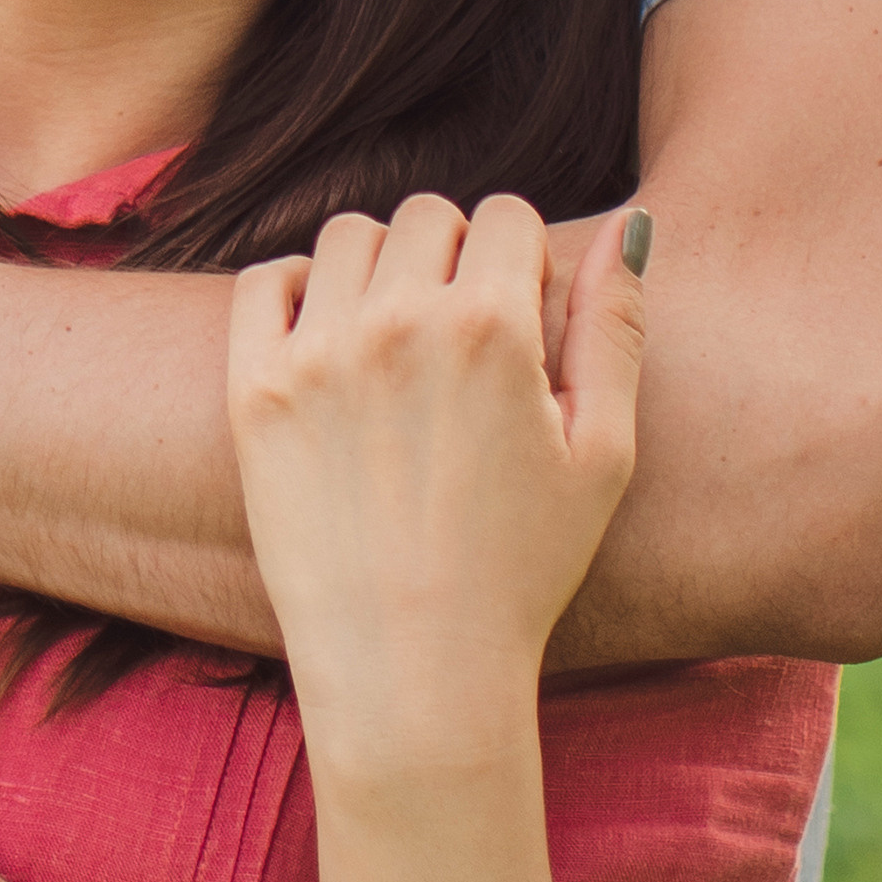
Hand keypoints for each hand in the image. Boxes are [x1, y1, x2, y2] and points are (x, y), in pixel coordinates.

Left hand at [228, 193, 646, 718]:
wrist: (413, 667)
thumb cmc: (522, 568)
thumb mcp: (602, 451)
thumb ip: (615, 326)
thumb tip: (628, 224)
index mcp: (492, 327)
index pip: (506, 215)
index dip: (520, 260)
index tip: (517, 317)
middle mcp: (397, 322)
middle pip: (427, 217)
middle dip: (453, 257)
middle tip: (459, 339)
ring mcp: (316, 353)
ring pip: (346, 238)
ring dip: (378, 268)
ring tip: (395, 341)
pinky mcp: (254, 390)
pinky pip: (262, 281)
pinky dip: (293, 289)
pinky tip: (326, 338)